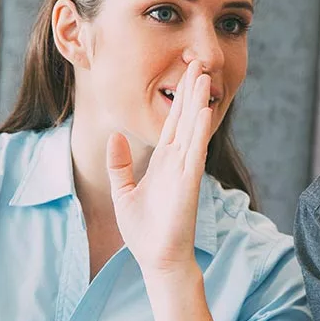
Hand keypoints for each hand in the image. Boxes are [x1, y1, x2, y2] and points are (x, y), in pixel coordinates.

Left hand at [106, 60, 215, 277]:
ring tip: (204, 75)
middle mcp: (178, 161)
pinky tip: (203, 110)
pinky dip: (199, 130)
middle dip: (192, 90)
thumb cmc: (144, 231)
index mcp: (164, 162)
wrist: (158, 259)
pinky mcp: (189, 182)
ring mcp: (186, 170)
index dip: (178, 97)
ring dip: (199, 102)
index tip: (184, 73)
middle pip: (186, 118)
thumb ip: (120, 165)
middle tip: (199, 61)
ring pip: (194, 128)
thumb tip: (115, 138)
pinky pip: (195, 151)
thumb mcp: (123, 192)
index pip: (173, 122)